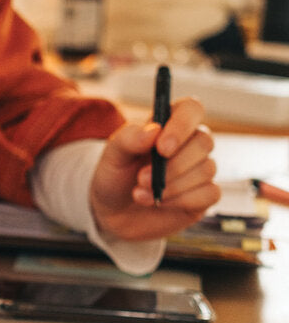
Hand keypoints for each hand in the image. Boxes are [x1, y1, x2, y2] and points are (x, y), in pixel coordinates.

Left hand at [89, 96, 219, 241]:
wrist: (112, 213)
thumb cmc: (115, 178)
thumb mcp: (112, 156)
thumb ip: (129, 138)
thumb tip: (154, 130)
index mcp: (169, 125)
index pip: (191, 109)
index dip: (182, 125)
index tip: (162, 147)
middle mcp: (190, 144)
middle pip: (203, 142)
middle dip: (172, 165)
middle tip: (141, 178)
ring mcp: (199, 169)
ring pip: (206, 169)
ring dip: (172, 186)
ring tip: (141, 193)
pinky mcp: (203, 195)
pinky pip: (211, 193)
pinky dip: (182, 200)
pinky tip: (159, 203)